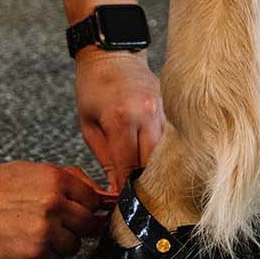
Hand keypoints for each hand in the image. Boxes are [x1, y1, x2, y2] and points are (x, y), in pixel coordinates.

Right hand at [0, 162, 116, 258]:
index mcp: (56, 179)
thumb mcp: (33, 170)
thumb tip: (99, 194)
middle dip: (75, 227)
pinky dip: (46, 258)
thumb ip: (67, 179)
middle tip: (55, 224)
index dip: (84, 208)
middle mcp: (54, 204)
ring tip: (36, 233)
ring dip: (60, 244)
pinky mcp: (34, 253)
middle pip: (89, 225)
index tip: (76, 212)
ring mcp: (45, 230)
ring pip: (73, 246)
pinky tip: (28, 244)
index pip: (93, 200)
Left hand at [76, 48, 164, 190]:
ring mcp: (163, 111)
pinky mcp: (170, 108)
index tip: (122, 206)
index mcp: (121, 119)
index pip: (129, 167)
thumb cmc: (93, 86)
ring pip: (165, 154)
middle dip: (143, 184)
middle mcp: (147, 115)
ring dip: (154, 169)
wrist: (112, 52)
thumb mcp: (88, 123)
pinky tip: (153, 161)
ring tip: (145, 183)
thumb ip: (104, 159)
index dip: (126, 190)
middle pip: (152, 164)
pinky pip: (169, 140)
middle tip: (135, 199)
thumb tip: (115, 191)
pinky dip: (161, 153)